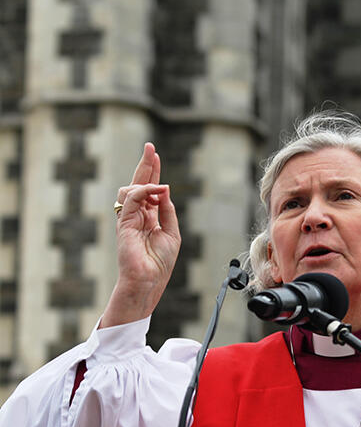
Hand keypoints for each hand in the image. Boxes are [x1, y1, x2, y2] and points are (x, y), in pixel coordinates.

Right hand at [101, 143, 180, 327]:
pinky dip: (144, 190)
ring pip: (132, 189)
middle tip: (150, 147)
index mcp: (150, 217)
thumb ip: (167, 210)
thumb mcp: (172, 232)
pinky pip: (131, 198)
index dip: (153, 172)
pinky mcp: (123, 222)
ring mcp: (129, 218)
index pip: (151, 190)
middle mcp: (138, 215)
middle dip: (145, 165)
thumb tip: (165, 188)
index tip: (154, 154)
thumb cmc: (160, 262)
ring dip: (147, 181)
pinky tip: (156, 189)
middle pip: (139, 184)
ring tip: (160, 186)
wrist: (148, 279)